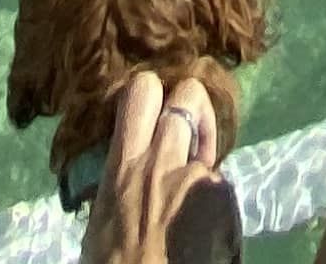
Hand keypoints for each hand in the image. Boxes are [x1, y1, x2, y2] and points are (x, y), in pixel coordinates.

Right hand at [83, 71, 236, 263]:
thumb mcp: (102, 222)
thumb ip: (119, 186)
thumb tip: (125, 174)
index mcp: (124, 165)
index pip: (141, 91)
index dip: (155, 93)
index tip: (156, 118)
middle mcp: (162, 160)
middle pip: (190, 92)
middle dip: (194, 108)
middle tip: (190, 139)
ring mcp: (196, 177)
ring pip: (207, 153)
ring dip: (203, 172)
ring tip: (193, 209)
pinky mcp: (222, 199)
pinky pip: (222, 190)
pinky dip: (216, 210)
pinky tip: (205, 235)